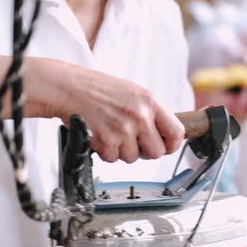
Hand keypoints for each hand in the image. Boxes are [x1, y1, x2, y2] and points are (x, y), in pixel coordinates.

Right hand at [0, 56, 184, 163]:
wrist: (69, 88)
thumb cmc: (99, 90)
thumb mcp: (134, 93)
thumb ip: (152, 113)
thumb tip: (166, 136)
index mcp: (150, 102)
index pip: (177, 132)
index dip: (172, 145)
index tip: (166, 147)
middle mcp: (140, 116)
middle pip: (157, 152)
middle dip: (145, 151)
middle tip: (133, 142)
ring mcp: (123, 129)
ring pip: (133, 158)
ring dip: (122, 151)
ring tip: (112, 133)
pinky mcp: (106, 140)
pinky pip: (113, 159)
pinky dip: (106, 152)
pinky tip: (100, 136)